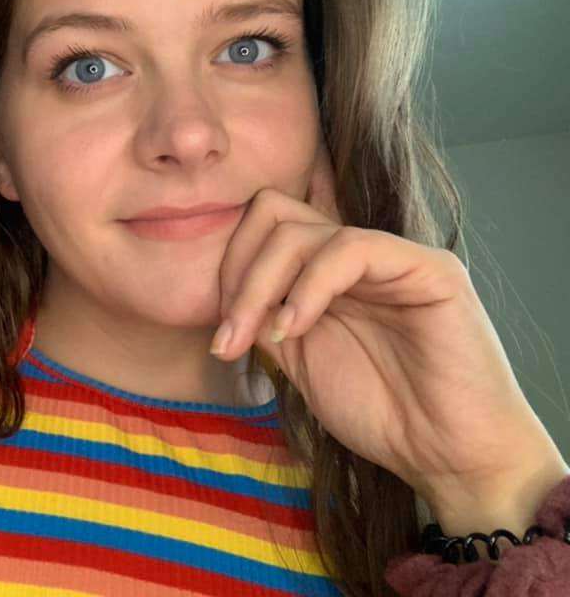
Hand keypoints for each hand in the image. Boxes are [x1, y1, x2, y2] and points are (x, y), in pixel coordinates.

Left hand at [213, 137, 563, 507]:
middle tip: (231, 337)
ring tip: (260, 340)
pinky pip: (350, 249)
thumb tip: (224, 297)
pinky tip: (296, 329)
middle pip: (272, 214)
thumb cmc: (380, 413)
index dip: (230, 270)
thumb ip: (265, 320)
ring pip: (300, 230)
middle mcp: (354, 255)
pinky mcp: (428, 267)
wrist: (447, 456)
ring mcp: (390, 256)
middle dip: (237, 271)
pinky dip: (308, 287)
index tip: (222, 336)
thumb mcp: (299, 362)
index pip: (262, 228)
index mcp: (324, 272)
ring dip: (260, 286)